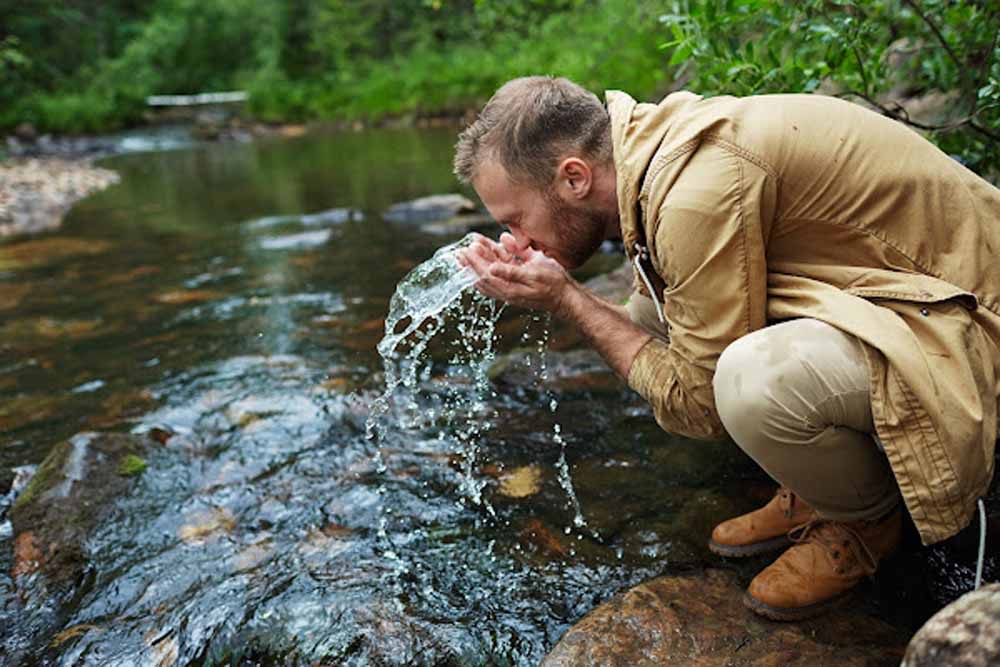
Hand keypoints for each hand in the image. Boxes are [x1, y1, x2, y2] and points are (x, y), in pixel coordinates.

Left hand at [458, 232, 575, 314]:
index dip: (473, 262)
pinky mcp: (521, 280)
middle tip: (459, 250)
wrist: (568, 297)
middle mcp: (508, 288)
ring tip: (471, 247)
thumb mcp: (534, 274)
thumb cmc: (553, 285)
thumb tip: (490, 268)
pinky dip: (497, 260)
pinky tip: (494, 248)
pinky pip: (504, 270)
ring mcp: (514, 285)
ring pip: (493, 271)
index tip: (465, 250)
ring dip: (482, 259)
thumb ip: (511, 271)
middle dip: (472, 261)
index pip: (485, 274)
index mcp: (508, 288)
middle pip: (485, 274)